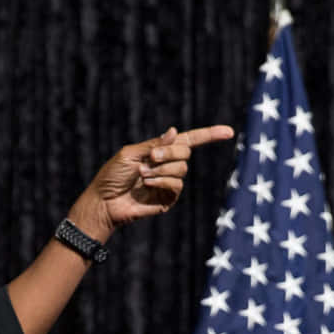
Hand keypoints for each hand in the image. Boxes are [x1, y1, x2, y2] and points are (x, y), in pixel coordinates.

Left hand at [69, 125, 236, 235]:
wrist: (104, 201)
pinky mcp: (167, 199)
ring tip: (143, 175)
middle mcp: (168, 165)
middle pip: (186, 152)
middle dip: (169, 153)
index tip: (229, 132)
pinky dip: (162, 182)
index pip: (191, 140)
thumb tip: (176, 132)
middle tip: (150, 157)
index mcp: (161, 150)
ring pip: (182, 169)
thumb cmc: (111, 176)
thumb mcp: (131, 153)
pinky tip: (147, 184)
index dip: (210, 135)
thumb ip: (154, 144)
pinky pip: (176, 186)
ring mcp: (169, 183)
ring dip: (161, 170)